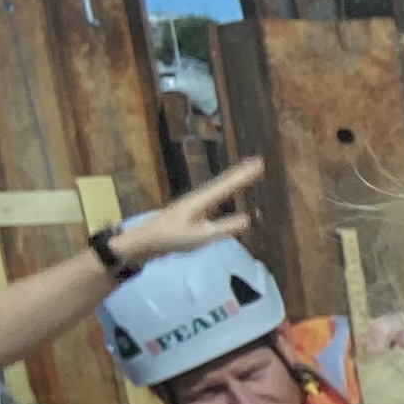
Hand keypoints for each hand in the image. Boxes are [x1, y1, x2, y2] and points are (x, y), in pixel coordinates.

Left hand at [117, 155, 266, 267]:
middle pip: (224, 182)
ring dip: (233, 179)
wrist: (144, 240)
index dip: (243, 175)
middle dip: (241, 172)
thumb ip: (223, 228)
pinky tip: (226, 192)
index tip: (259, 163)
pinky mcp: (191, 210)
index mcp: (202, 201)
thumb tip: (247, 219)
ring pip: (218, 187)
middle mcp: (199, 197)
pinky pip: (214, 195)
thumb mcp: (200, 237)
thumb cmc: (171, 238)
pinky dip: (225, 189)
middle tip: (258, 162)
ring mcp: (194, 202)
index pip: (227, 185)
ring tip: (247, 172)